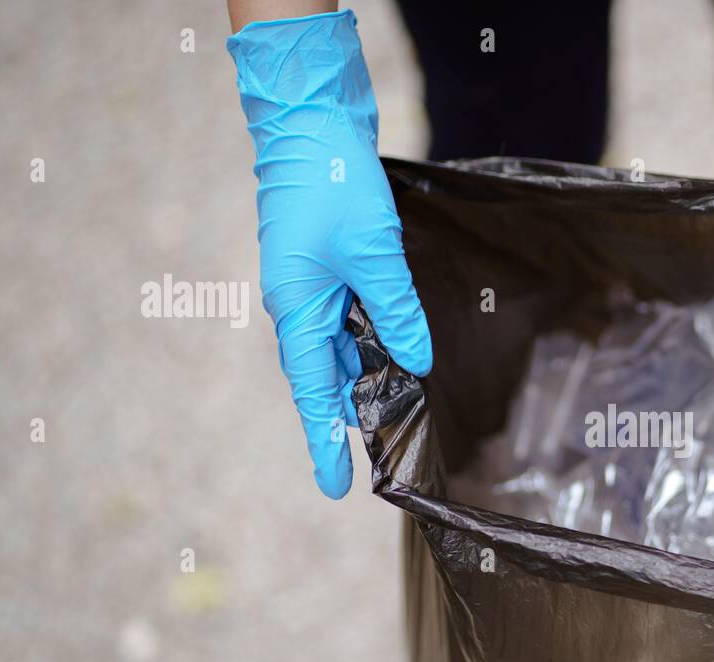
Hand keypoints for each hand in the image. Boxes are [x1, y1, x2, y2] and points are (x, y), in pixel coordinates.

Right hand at [227, 10, 431, 496]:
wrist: (311, 121)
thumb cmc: (334, 184)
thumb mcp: (375, 255)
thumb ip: (396, 312)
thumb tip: (416, 361)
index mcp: (297, 309)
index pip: (313, 391)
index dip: (324, 440)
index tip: (334, 487)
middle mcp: (297, 304)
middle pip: (326, 373)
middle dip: (352, 411)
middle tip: (382, 452)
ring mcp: (309, 284)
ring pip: (341, 345)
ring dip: (367, 373)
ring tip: (398, 407)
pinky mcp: (326, 264)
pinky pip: (347, 316)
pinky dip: (370, 336)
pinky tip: (395, 346)